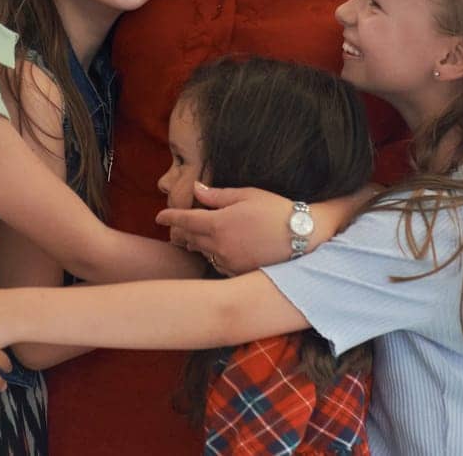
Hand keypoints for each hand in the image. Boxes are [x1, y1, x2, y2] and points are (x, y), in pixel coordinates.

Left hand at [156, 184, 292, 274]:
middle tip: (176, 227)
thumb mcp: (246, 195)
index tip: (159, 217)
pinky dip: (212, 256)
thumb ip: (217, 195)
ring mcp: (228, 262)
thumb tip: (196, 189)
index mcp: (218, 224)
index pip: (184, 221)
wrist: (304, 238)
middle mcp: (219, 246)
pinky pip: (217, 264)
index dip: (169, 217)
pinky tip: (216, 251)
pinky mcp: (239, 272)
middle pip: (190, 239)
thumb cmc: (276, 210)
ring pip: (202, 253)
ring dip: (195, 245)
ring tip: (192, 239)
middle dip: (180, 232)